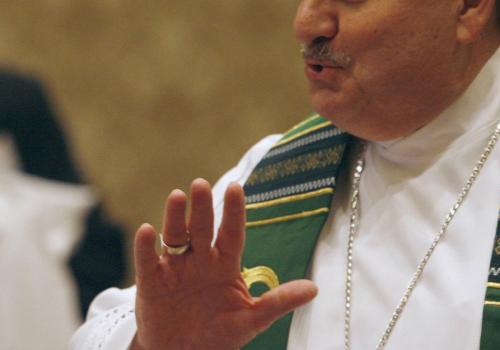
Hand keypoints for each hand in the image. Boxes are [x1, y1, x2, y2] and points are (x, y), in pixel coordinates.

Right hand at [131, 179, 317, 349]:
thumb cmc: (220, 334)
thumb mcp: (252, 319)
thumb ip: (279, 302)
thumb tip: (314, 289)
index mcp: (225, 264)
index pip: (232, 233)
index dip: (234, 211)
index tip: (236, 187)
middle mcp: (201, 260)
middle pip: (202, 229)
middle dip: (202, 207)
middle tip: (200, 184)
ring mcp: (175, 269)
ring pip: (175, 238)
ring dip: (175, 218)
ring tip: (177, 197)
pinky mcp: (151, 282)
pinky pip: (147, 262)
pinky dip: (145, 247)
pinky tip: (148, 231)